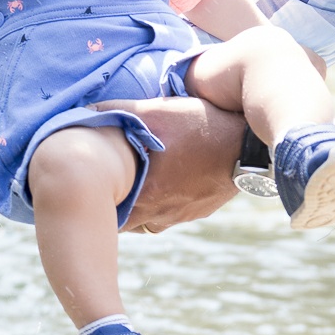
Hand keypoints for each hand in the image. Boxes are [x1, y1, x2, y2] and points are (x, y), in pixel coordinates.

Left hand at [94, 96, 242, 232]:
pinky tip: (164, 181)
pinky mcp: (199, 210)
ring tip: (134, 183)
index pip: (107, 217)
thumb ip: (116, 112)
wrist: (249, 145)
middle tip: (105, 186)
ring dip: (138, 207)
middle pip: (125, 223)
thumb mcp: (154, 111)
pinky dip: (161, 203)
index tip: (87, 189)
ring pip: (148, 221)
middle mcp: (161, 214)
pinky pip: (171, 214)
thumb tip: (85, 111)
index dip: (94, 204)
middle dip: (113, 206)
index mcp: (145, 195)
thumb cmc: (199, 127)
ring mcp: (182, 215)